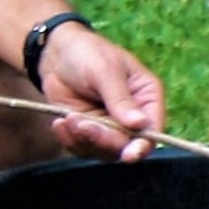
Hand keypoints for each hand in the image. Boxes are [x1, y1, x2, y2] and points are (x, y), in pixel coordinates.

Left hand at [37, 25, 166, 162]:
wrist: (55, 53)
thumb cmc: (87, 53)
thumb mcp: (105, 71)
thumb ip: (121, 99)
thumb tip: (140, 125)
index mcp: (147, 98)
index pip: (153, 129)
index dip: (143, 145)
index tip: (128, 155)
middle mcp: (134, 117)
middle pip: (127, 144)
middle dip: (103, 139)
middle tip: (82, 124)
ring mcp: (111, 126)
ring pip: (105, 151)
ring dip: (84, 139)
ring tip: (67, 118)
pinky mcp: (89, 131)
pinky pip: (85, 149)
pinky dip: (71, 141)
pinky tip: (60, 123)